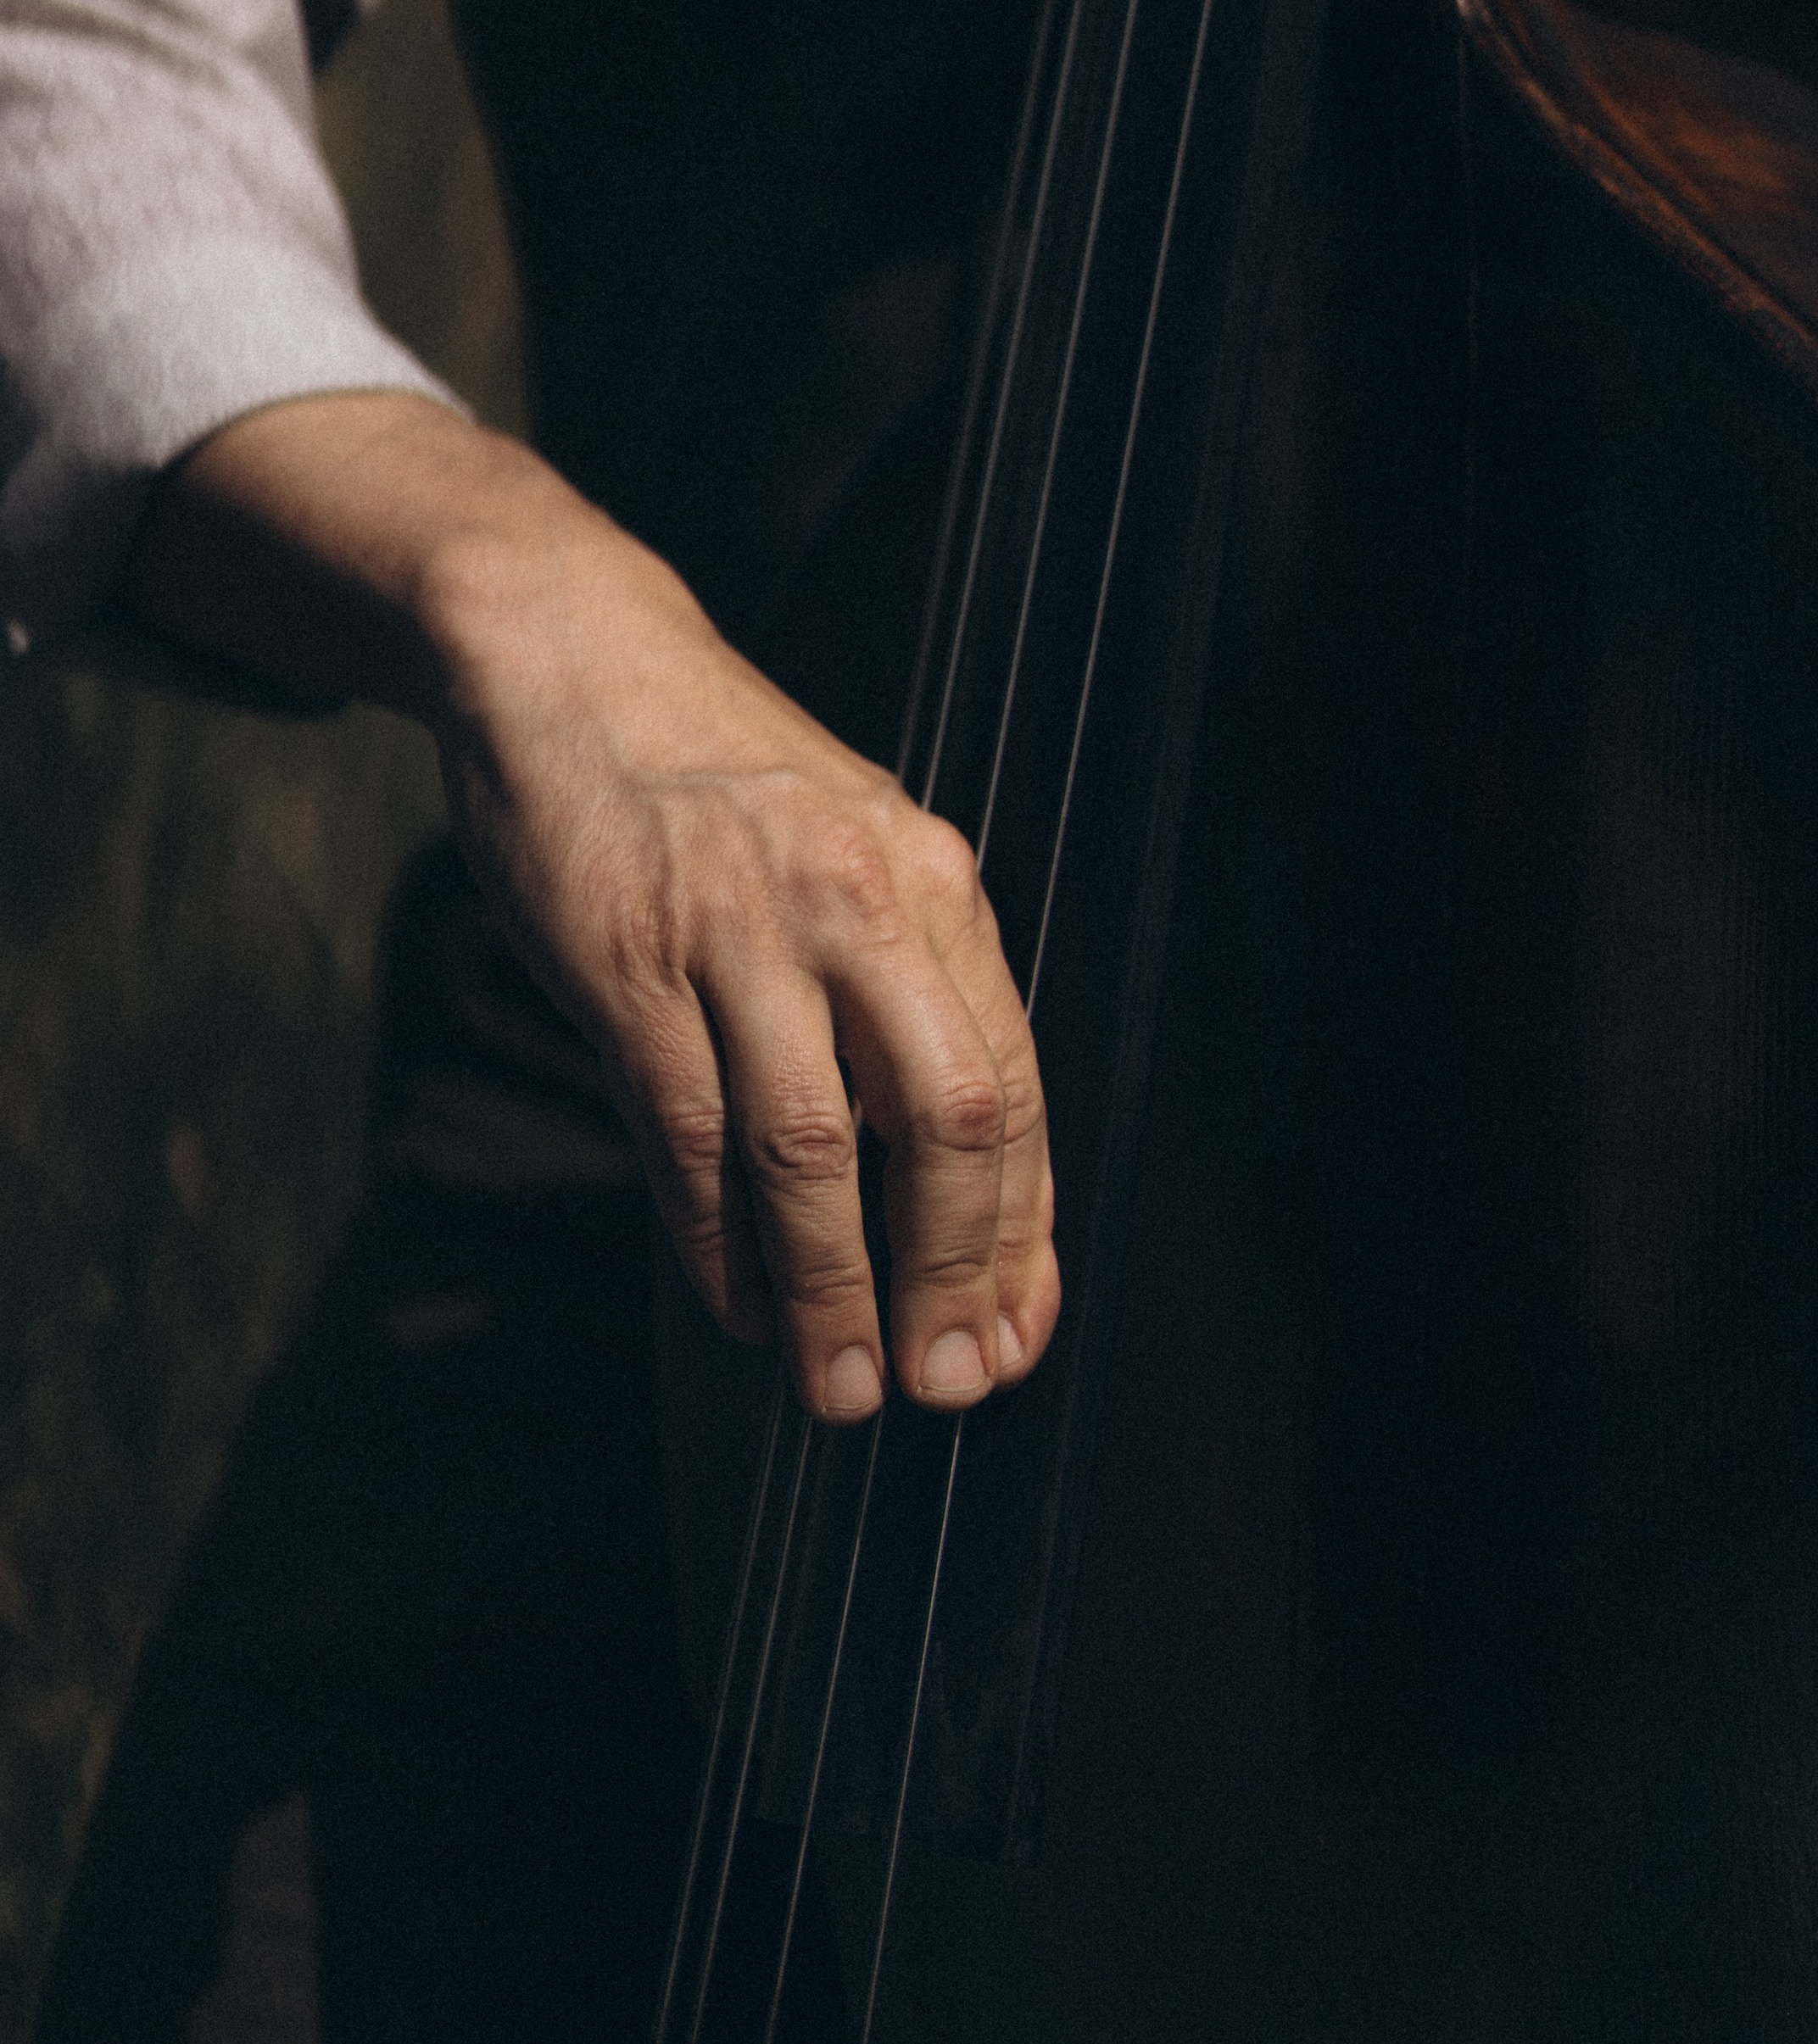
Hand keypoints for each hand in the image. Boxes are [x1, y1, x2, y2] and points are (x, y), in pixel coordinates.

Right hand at [124, 396, 1061, 1425]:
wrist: (571, 658)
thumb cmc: (724, 780)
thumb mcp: (854, 853)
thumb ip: (910, 993)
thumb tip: (966, 1181)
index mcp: (933, 880)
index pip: (1010, 1083)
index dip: (1019, 1229)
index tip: (1015, 1332)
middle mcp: (857, 899)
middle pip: (942, 1119)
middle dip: (949, 1275)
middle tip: (942, 1380)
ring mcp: (738, 928)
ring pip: (810, 1147)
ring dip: (830, 1289)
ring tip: (838, 1385)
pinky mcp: (626, 960)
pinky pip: (686, 1131)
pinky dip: (717, 1241)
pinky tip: (740, 1302)